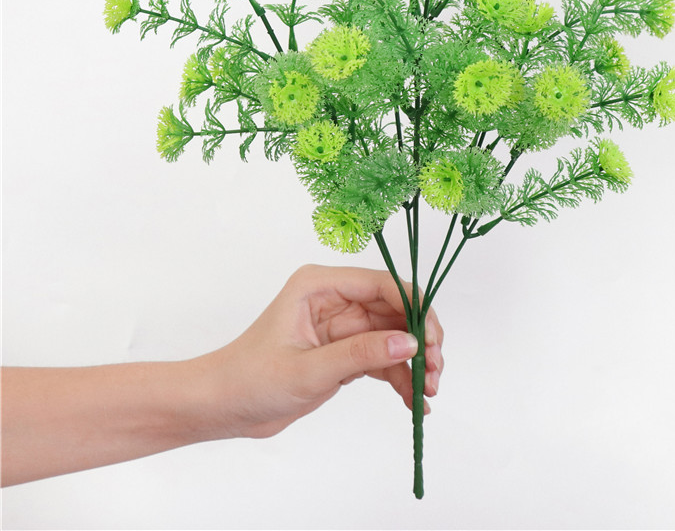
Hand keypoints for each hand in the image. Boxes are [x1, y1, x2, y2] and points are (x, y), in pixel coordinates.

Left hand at [201, 264, 443, 439]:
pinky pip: (382, 358)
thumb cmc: (251, 380)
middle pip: (394, 309)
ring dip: (414, 362)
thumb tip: (410, 344)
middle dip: (420, 339)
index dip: (413, 308)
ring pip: (393, 336)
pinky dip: (400, 377)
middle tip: (436, 370)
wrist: (223, 407)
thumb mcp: (308, 369)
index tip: (432, 340)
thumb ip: (361, 354)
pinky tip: (414, 401)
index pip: (380, 284)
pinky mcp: (344, 351)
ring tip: (428, 392)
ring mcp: (342, 326)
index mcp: (319, 285)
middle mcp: (335, 299)